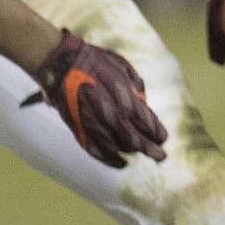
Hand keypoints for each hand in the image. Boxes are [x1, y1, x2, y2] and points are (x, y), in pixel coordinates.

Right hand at [23, 29, 168, 165]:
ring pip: (119, 148)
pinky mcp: (79, 131)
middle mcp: (111, 117)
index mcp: (126, 100)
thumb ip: (136, 87)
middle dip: (151, 150)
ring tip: (138, 151)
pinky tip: (120, 162)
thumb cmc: (94, 62)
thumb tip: (143, 102)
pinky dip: (110, 160)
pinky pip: (97, 152)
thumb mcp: (123, 68)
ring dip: (131, 151)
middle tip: (160, 156)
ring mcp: (94, 126)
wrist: (61, 65)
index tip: (163, 138)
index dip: (157, 134)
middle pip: (136, 141)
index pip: (148, 124)